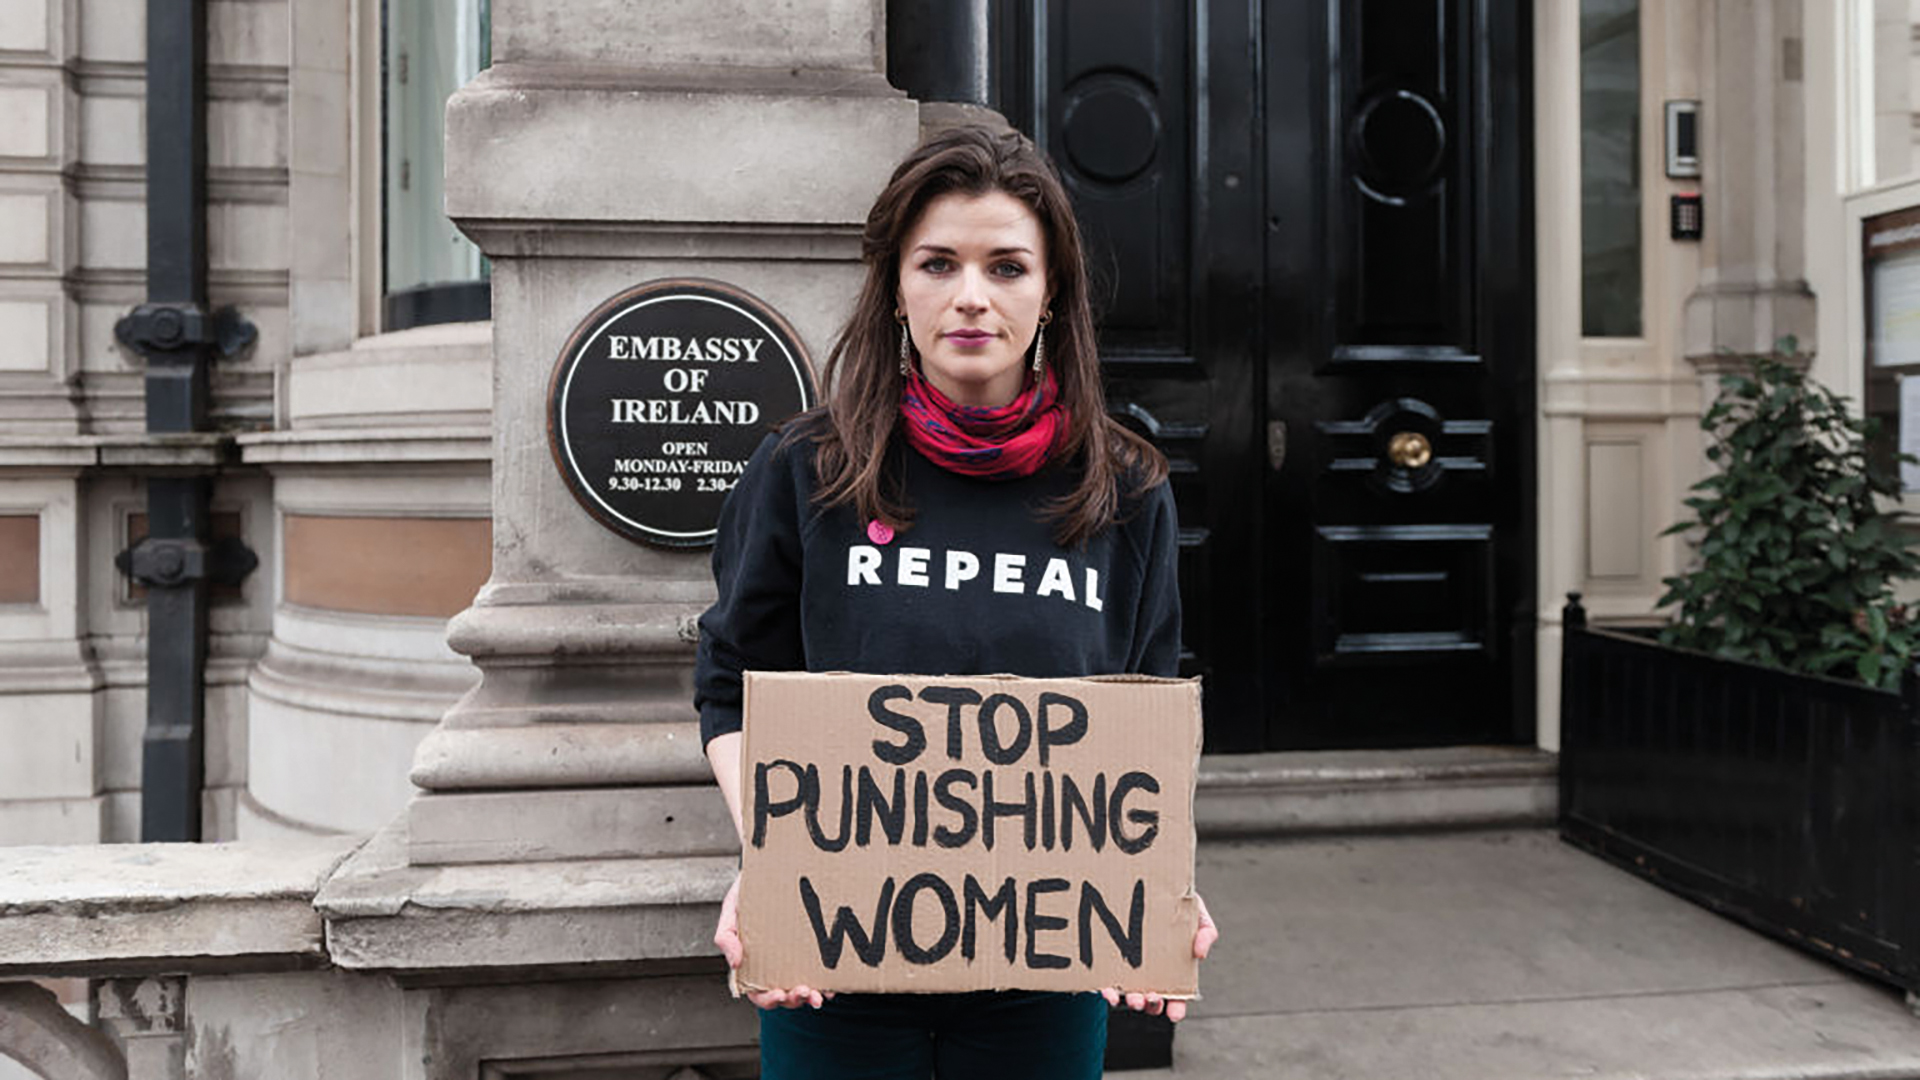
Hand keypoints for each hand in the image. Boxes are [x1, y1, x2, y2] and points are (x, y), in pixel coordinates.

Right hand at [714, 871, 831, 1009]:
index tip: (778, 993)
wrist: (772, 867)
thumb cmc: (748, 890)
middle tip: (805, 992)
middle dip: (794, 999)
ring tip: (820, 995)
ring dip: (811, 996)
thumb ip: (726, 936)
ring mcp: (794, 959)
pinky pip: (820, 972)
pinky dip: (826, 983)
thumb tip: (735, 964)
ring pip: (802, 989)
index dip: (767, 998)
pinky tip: (832, 985)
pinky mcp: (811, 950)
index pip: (757, 992)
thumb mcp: (731, 909)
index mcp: (752, 963)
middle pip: (783, 995)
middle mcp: (773, 966)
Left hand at [1100, 892, 1217, 1022]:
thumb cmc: (1174, 901)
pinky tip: (1107, 990)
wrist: (1147, 881)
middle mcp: (1150, 972)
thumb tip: (1200, 954)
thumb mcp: (1197, 913)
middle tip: (1150, 1000)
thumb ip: (1206, 932)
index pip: (1177, 994)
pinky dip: (1107, 989)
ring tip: (1132, 998)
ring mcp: (1130, 968)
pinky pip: (1106, 979)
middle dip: (1151, 1004)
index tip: (1175, 1014)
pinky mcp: (1110, 961)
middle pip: (1151, 998)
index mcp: (1173, 967)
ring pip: (1129, 993)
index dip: (1177, 1007)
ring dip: (1130, 1000)